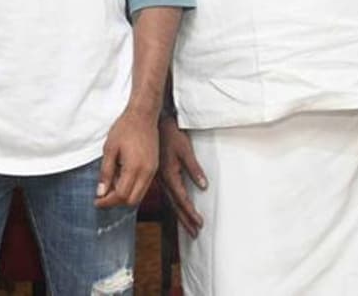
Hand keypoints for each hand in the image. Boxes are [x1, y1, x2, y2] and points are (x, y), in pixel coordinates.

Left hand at [96, 108, 157, 208]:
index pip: (121, 195)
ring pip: (139, 195)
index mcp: (134, 168)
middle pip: (132, 201)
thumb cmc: (125, 128)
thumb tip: (101, 192)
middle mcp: (146, 172)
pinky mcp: (154, 167)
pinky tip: (121, 177)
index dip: (107, 202)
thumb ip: (105, 172)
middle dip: (116, 202)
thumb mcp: (109, 149)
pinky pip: (144, 186)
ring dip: (125, 195)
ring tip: (111, 184)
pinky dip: (132, 188)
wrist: (143, 115)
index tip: (97, 201)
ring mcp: (152, 170)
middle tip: (103, 196)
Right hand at [158, 114, 206, 236]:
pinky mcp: (159, 174)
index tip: (199, 224)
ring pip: (170, 201)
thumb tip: (204, 186)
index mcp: (169, 175)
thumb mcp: (185, 150)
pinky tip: (176, 208)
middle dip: (185, 220)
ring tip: (188, 227)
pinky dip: (174, 204)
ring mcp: (160, 178)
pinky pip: (167, 194)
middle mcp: (163, 180)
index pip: (182, 199)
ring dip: (180, 215)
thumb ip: (194, 169)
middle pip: (175, 205)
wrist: (154, 124)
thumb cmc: (170, 134)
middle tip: (194, 234)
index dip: (191, 213)